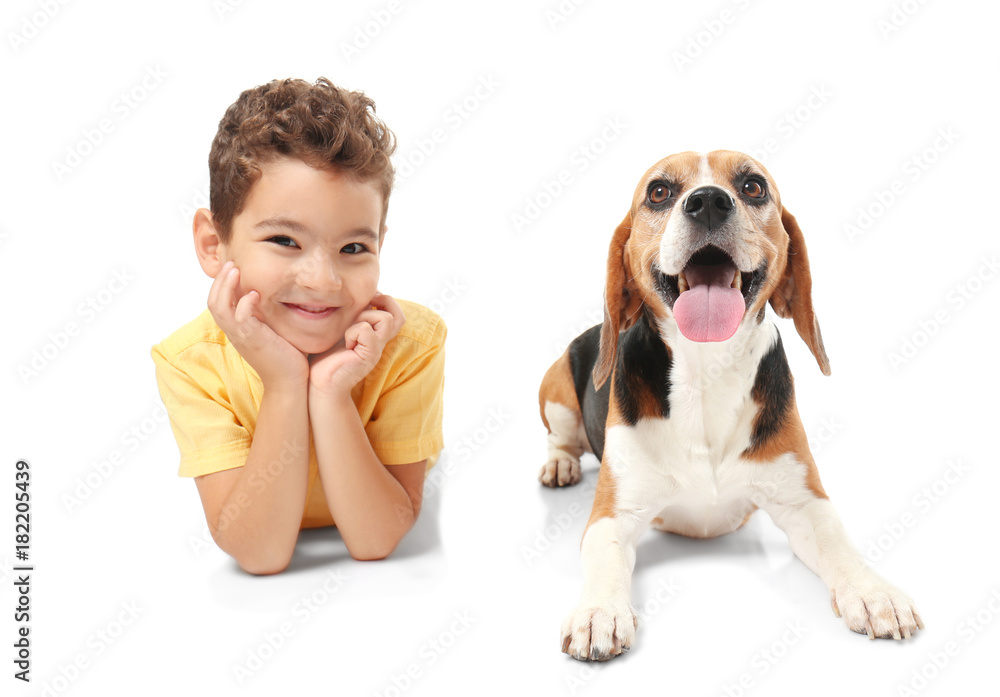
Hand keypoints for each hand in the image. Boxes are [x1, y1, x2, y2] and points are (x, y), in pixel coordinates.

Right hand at [207, 261, 308, 389]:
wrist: (289, 381)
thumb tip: (277, 294)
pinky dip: (244, 305)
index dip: (221, 284)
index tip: (232, 267)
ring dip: (226, 287)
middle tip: (230, 264)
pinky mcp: (253, 341)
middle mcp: (235, 332)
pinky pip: (240, 320)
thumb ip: (267, 314)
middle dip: (220, 280)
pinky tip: (254, 294)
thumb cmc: (285, 356)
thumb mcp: (272, 330)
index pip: (219, 303)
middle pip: (214, 302)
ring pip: (220, 308)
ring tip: (235, 270)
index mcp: (237, 329)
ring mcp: (242, 337)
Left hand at [308, 292, 405, 399]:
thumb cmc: (324, 356)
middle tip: (363, 306)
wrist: (319, 383)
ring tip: (350, 328)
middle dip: (381, 302)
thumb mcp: (338, 329)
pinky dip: (353, 331)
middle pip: (398, 316)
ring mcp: (376, 350)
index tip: (363, 301)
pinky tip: (345, 343)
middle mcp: (379, 342)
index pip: (395, 314)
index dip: (383, 301)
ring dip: (365, 316)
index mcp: (374, 336)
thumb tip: (350, 297)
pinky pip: (366, 330)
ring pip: (385, 318)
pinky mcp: (368, 356)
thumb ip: (348, 316)